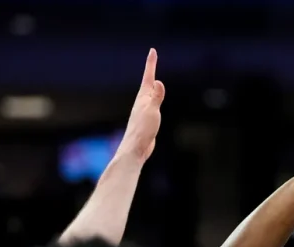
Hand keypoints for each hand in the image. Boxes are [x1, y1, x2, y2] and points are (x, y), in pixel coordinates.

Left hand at [117, 48, 165, 162]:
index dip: (151, 63)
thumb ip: (156, 97)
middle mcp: (142, 102)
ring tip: (152, 78)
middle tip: (152, 58)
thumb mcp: (152, 111)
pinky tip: (154, 104)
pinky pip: (152, 104)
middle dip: (150, 70)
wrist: (135, 149)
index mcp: (143, 98)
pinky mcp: (146, 120)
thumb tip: (159, 82)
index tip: (152, 50)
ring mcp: (143, 111)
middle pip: (147, 82)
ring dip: (151, 84)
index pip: (148, 76)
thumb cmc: (142, 130)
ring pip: (149, 93)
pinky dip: (154, 98)